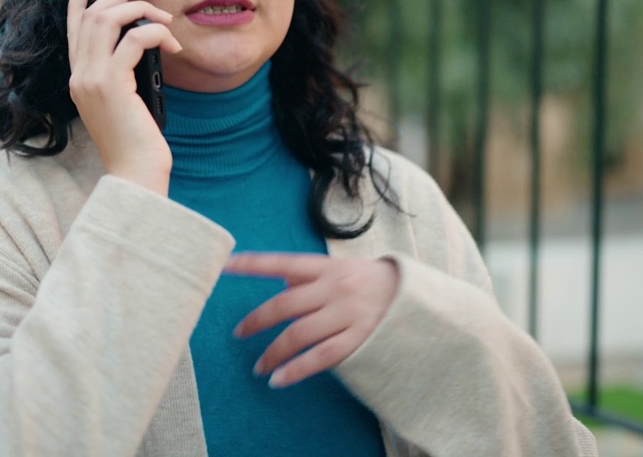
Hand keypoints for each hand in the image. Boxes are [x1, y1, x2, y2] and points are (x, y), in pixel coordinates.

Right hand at [66, 0, 182, 194]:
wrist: (134, 174)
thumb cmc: (136, 144)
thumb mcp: (125, 104)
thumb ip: (122, 77)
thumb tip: (142, 46)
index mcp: (79, 80)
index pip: (73, 31)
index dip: (77, 4)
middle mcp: (79, 75)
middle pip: (93, 15)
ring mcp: (92, 79)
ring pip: (109, 19)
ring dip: (141, 9)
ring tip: (165, 18)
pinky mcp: (112, 84)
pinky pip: (134, 38)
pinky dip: (157, 33)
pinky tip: (173, 47)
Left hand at [226, 253, 398, 387]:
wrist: (419, 298)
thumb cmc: (372, 281)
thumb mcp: (341, 268)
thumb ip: (309, 275)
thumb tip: (277, 280)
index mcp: (327, 267)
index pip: (281, 262)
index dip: (251, 265)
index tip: (224, 266)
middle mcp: (335, 288)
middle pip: (284, 304)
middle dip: (256, 320)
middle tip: (238, 334)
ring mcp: (347, 315)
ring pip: (299, 335)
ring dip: (273, 353)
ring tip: (259, 366)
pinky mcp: (360, 339)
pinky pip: (321, 358)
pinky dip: (296, 370)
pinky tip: (279, 379)